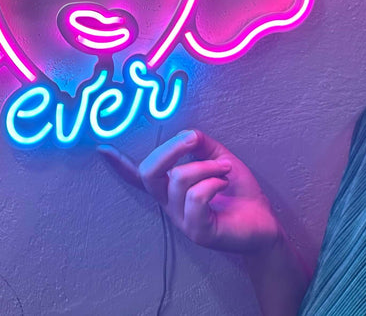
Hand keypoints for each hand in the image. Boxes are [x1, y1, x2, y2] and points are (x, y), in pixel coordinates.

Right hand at [98, 129, 282, 254]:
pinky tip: (223, 184)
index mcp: (170, 187)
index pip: (138, 176)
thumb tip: (187, 134)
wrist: (265, 225)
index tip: (101, 147)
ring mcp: (182, 219)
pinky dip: (213, 182)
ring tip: (224, 170)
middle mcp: (170, 204)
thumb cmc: (239, 193)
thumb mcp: (219, 159)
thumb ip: (201, 145)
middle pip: (149, 171)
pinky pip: (196, 197)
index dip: (118, 164)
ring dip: (206, 166)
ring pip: (179, 179)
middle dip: (170, 148)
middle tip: (193, 139)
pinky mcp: (198, 232)